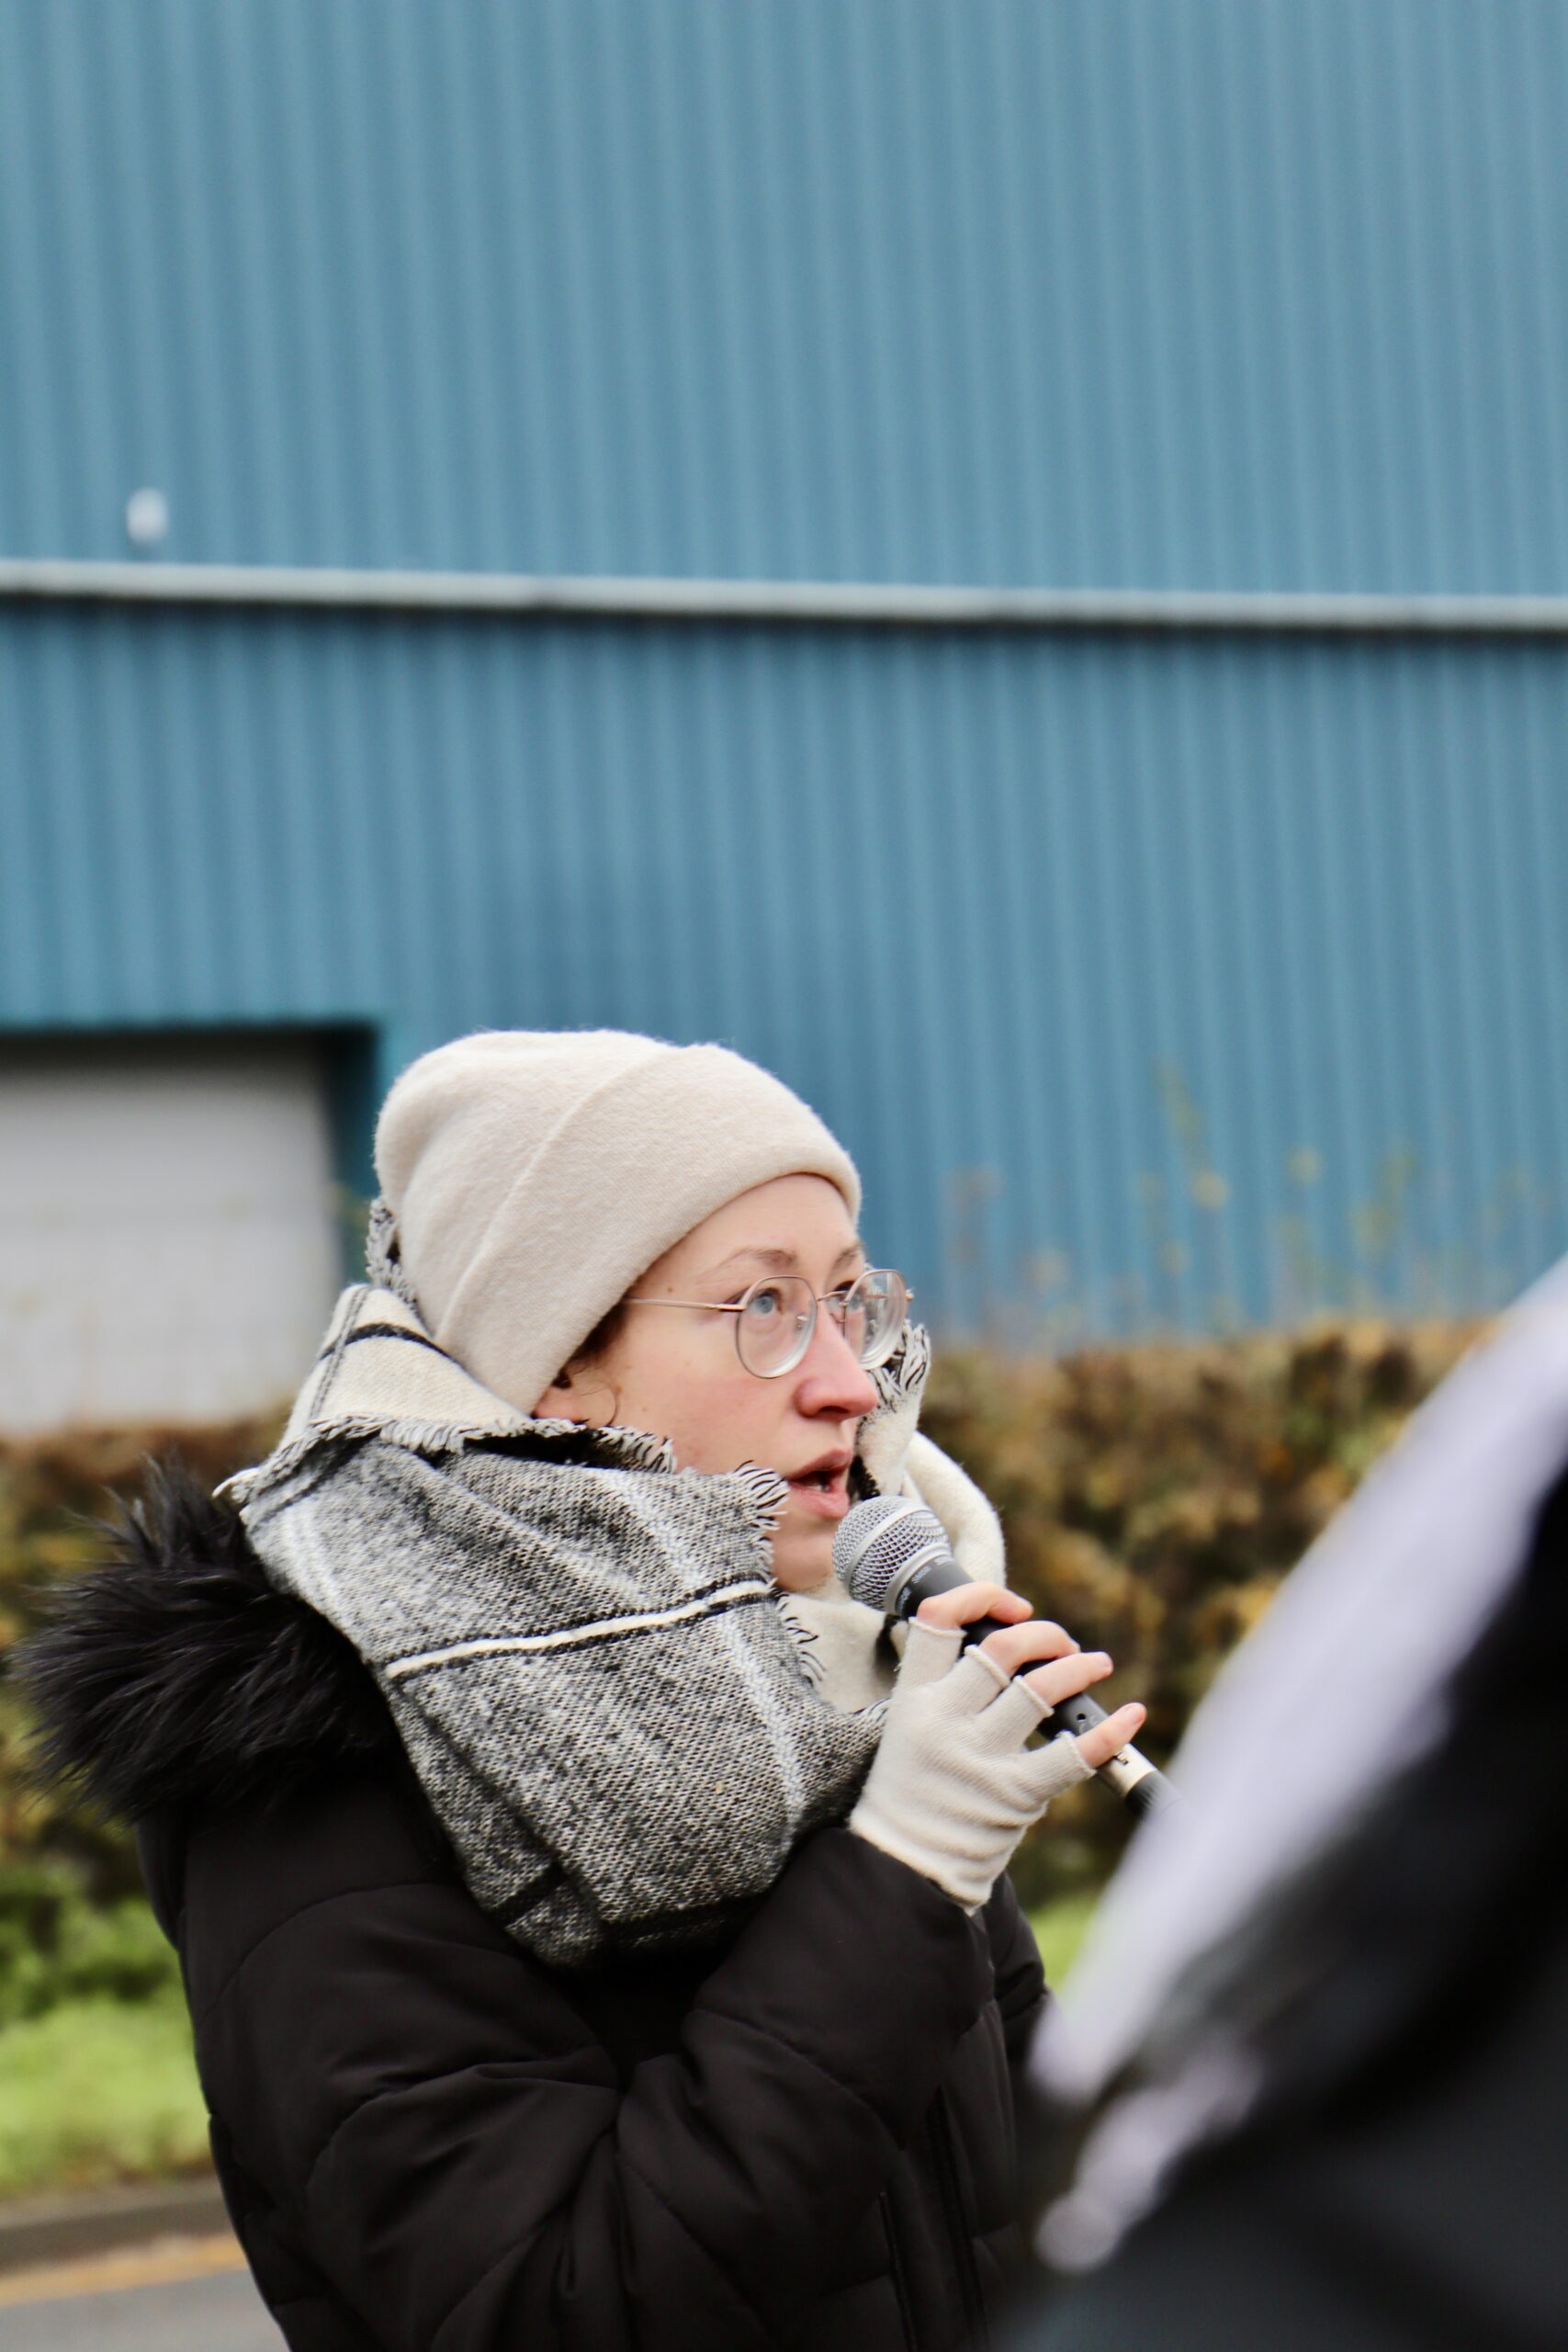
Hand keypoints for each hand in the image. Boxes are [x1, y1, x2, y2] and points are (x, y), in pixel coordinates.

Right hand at [915, 1582, 1146, 1773]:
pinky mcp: (1014, 1794)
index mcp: (915, 1697)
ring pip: (1041, 1689)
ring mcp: (981, 1757)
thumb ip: (948, 1687)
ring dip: (1079, 1668)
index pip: (939, 1619)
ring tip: (1096, 1663)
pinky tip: (1131, 1715)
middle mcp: (945, 1719)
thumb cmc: (917, 1790)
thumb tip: (1013, 1645)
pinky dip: (1110, 1731)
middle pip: (1004, 1648)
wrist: (908, 1865)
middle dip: (1046, 1635)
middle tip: (1064, 1644)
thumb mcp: (910, 1726)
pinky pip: (1072, 1754)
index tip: (1013, 1608)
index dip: (982, 1597)